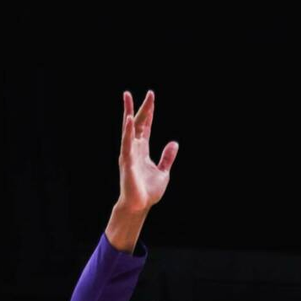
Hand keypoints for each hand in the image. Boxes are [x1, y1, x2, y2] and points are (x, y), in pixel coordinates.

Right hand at [112, 89, 177, 229]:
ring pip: (129, 129)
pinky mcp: (126, 161)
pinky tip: (129, 119)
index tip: (151, 96)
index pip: (146, 126)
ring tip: (128, 96)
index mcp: (143, 150)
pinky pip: (127, 143)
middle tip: (148, 93)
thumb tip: (174, 143)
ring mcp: (129, 153)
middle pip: (138, 123)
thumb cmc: (148, 192)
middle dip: (142, 107)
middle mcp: (134, 148)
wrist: (139, 207)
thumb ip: (167, 158)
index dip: (150, 112)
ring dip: (129, 112)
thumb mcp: (163, 172)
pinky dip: (128, 131)